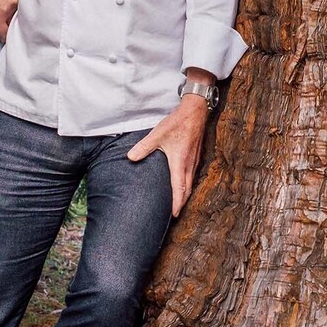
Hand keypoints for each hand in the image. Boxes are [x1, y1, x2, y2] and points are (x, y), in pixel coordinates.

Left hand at [127, 93, 208, 215]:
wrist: (196, 111)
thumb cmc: (177, 123)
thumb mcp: (157, 134)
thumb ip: (143, 147)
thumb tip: (130, 158)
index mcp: (179, 162)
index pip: (179, 189)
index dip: (176, 204)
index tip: (174, 215)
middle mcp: (189, 164)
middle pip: (187, 190)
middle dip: (181, 203)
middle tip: (175, 214)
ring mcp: (194, 160)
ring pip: (190, 183)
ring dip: (185, 194)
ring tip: (178, 203)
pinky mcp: (196, 156)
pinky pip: (192, 175)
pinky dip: (188, 184)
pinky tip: (182, 184)